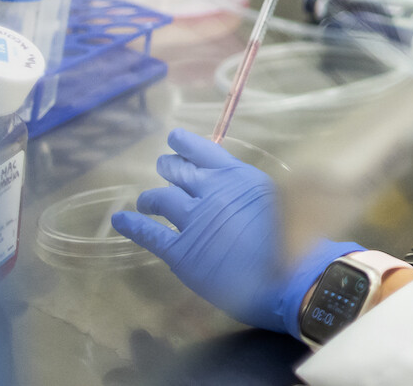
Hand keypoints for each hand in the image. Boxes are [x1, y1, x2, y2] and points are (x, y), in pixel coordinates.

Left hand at [111, 129, 360, 335]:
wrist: (287, 274)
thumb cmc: (292, 239)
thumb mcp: (273, 201)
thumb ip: (248, 193)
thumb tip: (235, 193)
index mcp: (238, 177)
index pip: (205, 151)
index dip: (185, 144)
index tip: (173, 138)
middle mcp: (211, 191)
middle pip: (179, 171)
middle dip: (169, 167)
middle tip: (163, 167)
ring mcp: (193, 220)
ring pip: (161, 199)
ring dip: (151, 197)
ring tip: (145, 200)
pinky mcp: (180, 250)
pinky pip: (149, 233)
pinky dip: (132, 224)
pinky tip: (121, 219)